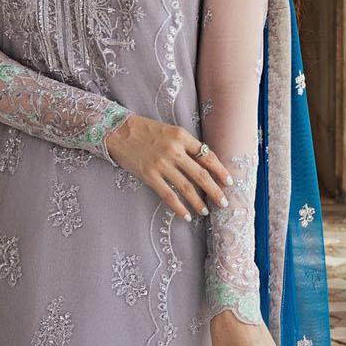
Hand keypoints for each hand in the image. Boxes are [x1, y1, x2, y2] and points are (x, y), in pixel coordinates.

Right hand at [104, 115, 232, 219]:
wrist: (117, 131)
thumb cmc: (145, 130)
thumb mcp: (170, 131)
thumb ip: (186, 144)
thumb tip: (203, 162)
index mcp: (182, 136)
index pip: (207, 155)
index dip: (220, 170)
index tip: (229, 181)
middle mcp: (174, 150)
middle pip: (201, 174)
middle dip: (215, 190)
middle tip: (224, 202)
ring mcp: (161, 164)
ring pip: (186, 187)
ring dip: (198, 202)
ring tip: (206, 211)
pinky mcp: (149, 175)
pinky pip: (168, 195)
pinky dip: (179, 207)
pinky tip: (186, 216)